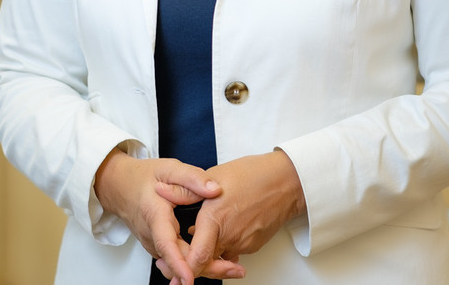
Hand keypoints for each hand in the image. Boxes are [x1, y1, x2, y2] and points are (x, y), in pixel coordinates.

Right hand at [94, 149, 246, 282]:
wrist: (120, 186)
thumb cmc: (144, 177)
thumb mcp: (170, 169)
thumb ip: (193, 178)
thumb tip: (216, 190)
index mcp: (155, 215)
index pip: (166, 244)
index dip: (179, 263)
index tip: (190, 278)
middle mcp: (152, 235)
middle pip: (178, 261)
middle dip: (205, 268)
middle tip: (234, 269)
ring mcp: (154, 244)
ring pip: (178, 263)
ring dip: (202, 267)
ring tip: (231, 266)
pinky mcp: (158, 246)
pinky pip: (177, 259)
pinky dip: (194, 261)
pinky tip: (216, 257)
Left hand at [163, 151, 305, 283]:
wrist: (288, 181)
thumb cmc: (255, 174)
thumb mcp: (215, 175)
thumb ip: (185, 190)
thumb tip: (160, 191)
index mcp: (215, 219)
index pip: (196, 258)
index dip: (183, 270)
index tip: (174, 274)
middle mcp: (230, 236)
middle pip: (207, 263)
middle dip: (193, 262)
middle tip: (180, 259)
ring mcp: (244, 243)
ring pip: (220, 256)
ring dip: (210, 250)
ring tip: (202, 233)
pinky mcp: (253, 245)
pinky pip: (233, 250)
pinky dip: (224, 244)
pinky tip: (224, 227)